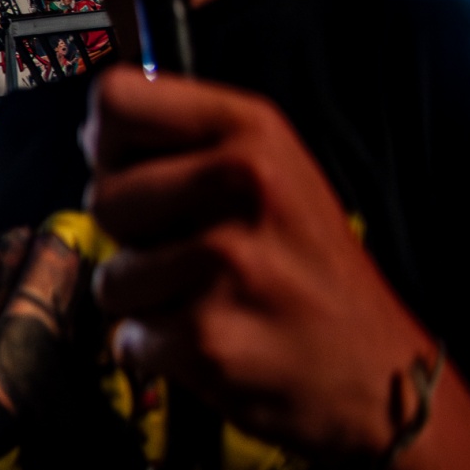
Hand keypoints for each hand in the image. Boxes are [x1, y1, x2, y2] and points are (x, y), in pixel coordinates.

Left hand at [83, 69, 431, 464]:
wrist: (376, 370)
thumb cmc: (308, 266)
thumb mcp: (274, 170)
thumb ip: (190, 147)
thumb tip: (93, 135)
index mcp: (252, 129)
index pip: (115, 99)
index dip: (109, 147)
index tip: (137, 176)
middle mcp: (243, 183)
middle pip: (102, 198)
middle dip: (131, 237)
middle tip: (189, 254)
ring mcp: (226, 261)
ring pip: (111, 278)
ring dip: (145, 302)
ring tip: (208, 301)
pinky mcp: (208, 335)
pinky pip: (128, 338)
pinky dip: (157, 351)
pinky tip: (213, 343)